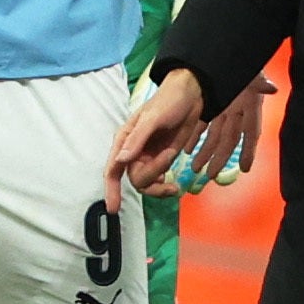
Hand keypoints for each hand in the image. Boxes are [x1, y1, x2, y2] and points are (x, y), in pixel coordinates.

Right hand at [105, 69, 204, 212]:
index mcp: (125, 140)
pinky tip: (173, 182)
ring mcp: (148, 156)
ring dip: (159, 186)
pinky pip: (158, 180)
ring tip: (173, 183)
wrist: (192, 95)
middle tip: (168, 164)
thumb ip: (137, 139)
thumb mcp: (153, 118)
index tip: (113, 208)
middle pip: (135, 178)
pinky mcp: (162, 159)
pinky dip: (164, 185)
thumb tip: (121, 160)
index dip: (111, 189)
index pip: (113, 169)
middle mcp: (134, 151)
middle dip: (152, 176)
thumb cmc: (169, 100)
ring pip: (146, 182)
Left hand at [169, 71, 277, 191]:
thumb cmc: (244, 64)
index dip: (249, 150)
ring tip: (195, 167)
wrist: (229, 52)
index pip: (251, 132)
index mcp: (250, 105)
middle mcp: (237, 111)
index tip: (245, 168)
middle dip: (219, 157)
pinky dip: (194, 136)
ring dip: (205, 151)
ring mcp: (223, 109)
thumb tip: (271, 87)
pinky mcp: (210, 105)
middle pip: (229, 139)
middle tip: (210, 174)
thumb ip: (261, 82)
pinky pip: (202, 124)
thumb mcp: (252, 72)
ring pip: (214, 135)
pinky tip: (186, 148)